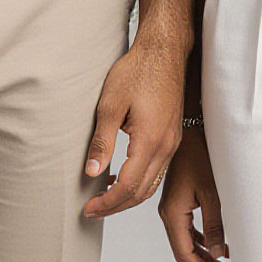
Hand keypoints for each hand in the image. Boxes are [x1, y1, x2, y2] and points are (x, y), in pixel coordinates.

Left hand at [83, 35, 184, 218]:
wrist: (164, 51)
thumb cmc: (138, 71)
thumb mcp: (110, 105)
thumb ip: (102, 142)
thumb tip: (91, 172)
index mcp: (150, 141)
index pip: (129, 187)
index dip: (108, 202)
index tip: (89, 208)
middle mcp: (166, 146)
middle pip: (142, 192)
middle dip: (117, 206)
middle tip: (94, 210)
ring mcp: (172, 142)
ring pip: (152, 184)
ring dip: (129, 196)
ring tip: (105, 197)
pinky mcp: (172, 136)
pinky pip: (158, 170)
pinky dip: (140, 181)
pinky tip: (122, 175)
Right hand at [158, 125, 230, 261]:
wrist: (190, 129)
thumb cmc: (199, 155)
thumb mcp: (212, 192)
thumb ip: (215, 225)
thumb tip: (219, 253)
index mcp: (173, 212)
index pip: (184, 253)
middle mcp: (169, 211)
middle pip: (185, 249)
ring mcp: (173, 205)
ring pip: (187, 239)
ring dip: (205, 252)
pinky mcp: (179, 198)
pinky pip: (189, 226)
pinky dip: (203, 238)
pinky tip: (218, 242)